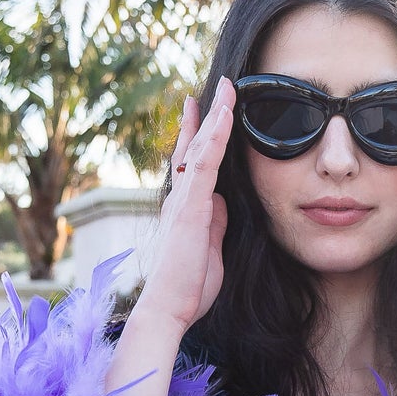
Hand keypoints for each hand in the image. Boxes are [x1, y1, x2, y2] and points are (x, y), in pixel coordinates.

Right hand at [139, 79, 232, 335]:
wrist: (169, 308)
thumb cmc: (188, 286)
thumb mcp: (210, 247)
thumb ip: (215, 221)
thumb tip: (222, 201)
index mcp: (185, 207)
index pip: (193, 162)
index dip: (200, 134)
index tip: (207, 110)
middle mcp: (180, 197)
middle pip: (194, 146)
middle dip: (207, 115)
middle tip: (219, 87)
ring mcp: (184, 199)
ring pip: (201, 147)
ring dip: (214, 116)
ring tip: (227, 89)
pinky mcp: (190, 206)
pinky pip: (205, 163)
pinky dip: (214, 137)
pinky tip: (224, 116)